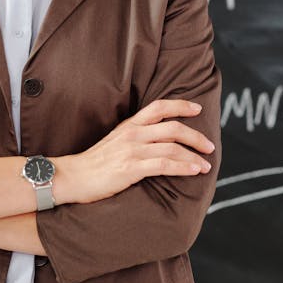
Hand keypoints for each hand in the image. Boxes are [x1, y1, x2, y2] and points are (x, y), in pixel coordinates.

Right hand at [53, 99, 213, 205]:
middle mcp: (133, 134)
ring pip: (172, 147)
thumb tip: (156, 142)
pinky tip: (194, 171)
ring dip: (193, 155)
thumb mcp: (115, 142)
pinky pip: (164, 165)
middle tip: (209, 146)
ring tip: (205, 165)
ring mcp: (132, 150)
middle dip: (195, 136)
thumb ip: (134, 138)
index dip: (181, 105)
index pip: (159, 107)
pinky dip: (183, 167)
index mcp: (129, 125)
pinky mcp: (131, 168)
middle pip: (173, 127)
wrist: (73, 177)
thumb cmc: (94, 164)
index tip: (197, 109)